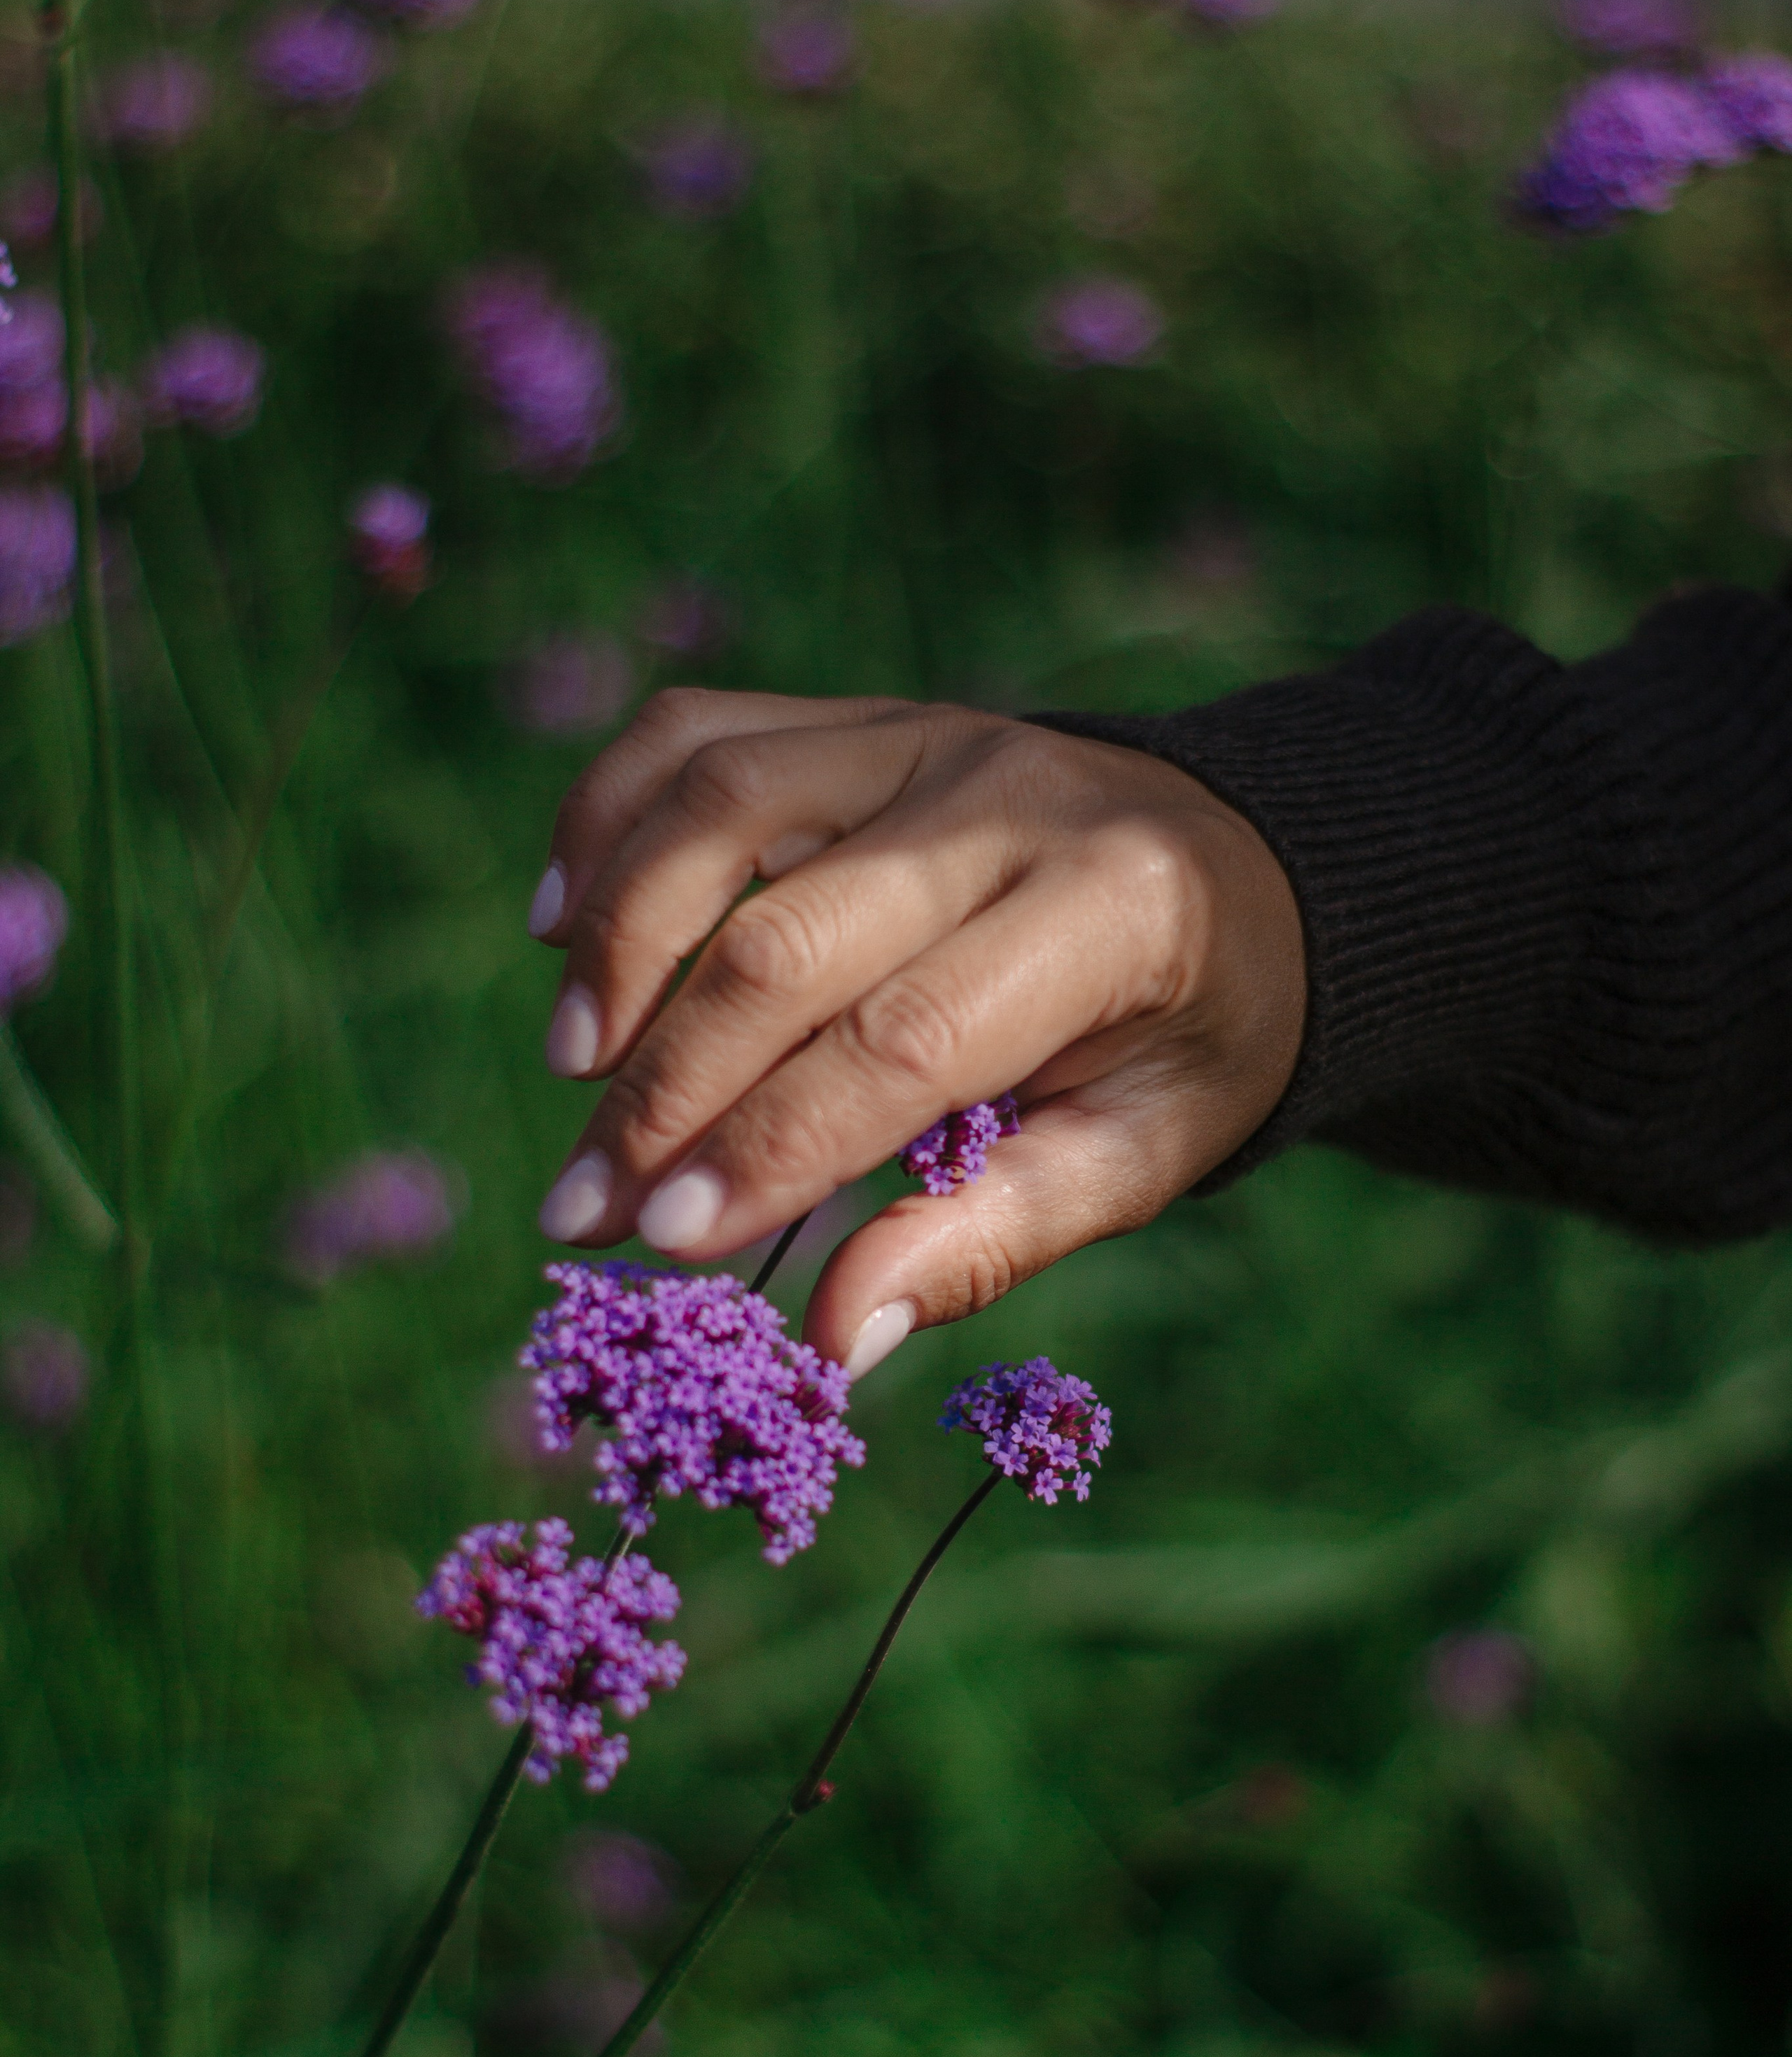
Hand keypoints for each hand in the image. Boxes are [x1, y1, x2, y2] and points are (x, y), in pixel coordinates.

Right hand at [527, 688, 1304, 1378]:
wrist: (1248, 871)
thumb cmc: (1185, 1038)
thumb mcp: (1139, 1154)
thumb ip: (991, 1238)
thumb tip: (839, 1339)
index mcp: (1109, 916)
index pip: (902, 1038)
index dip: (772, 1143)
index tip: (667, 1238)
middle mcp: (1010, 799)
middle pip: (789, 939)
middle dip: (668, 1088)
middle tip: (584, 1208)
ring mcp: (925, 734)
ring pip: (723, 802)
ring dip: (622, 938)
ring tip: (574, 1066)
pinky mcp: (861, 717)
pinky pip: (699, 734)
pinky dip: (607, 818)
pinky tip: (558, 926)